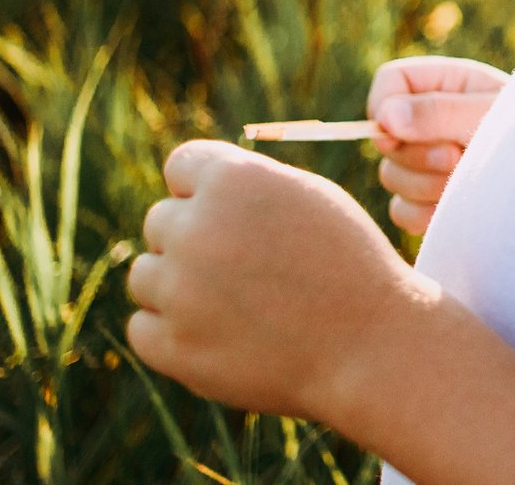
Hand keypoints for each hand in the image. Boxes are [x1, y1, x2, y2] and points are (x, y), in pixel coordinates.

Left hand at [126, 140, 423, 421]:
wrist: (371, 346)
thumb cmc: (347, 265)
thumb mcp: (307, 198)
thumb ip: (244, 186)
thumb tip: (188, 193)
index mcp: (234, 179)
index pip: (181, 166)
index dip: (206, 190)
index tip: (235, 218)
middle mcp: (197, 228)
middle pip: (160, 222)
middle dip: (195, 239)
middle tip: (246, 268)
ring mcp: (179, 291)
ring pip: (146, 275)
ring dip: (178, 285)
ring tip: (237, 303)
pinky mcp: (172, 347)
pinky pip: (143, 328)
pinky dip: (173, 333)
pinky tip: (220, 334)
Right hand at [369, 54, 509, 234]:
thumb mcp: (492, 116)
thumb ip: (441, 113)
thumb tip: (386, 117)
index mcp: (448, 85)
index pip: (390, 83)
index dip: (385, 106)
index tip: (402, 129)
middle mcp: (433, 121)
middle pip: (384, 137)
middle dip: (418, 154)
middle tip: (457, 158)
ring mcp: (430, 162)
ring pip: (391, 177)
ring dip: (426, 185)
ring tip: (468, 181)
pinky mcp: (432, 200)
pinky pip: (402, 211)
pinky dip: (426, 214)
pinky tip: (461, 208)